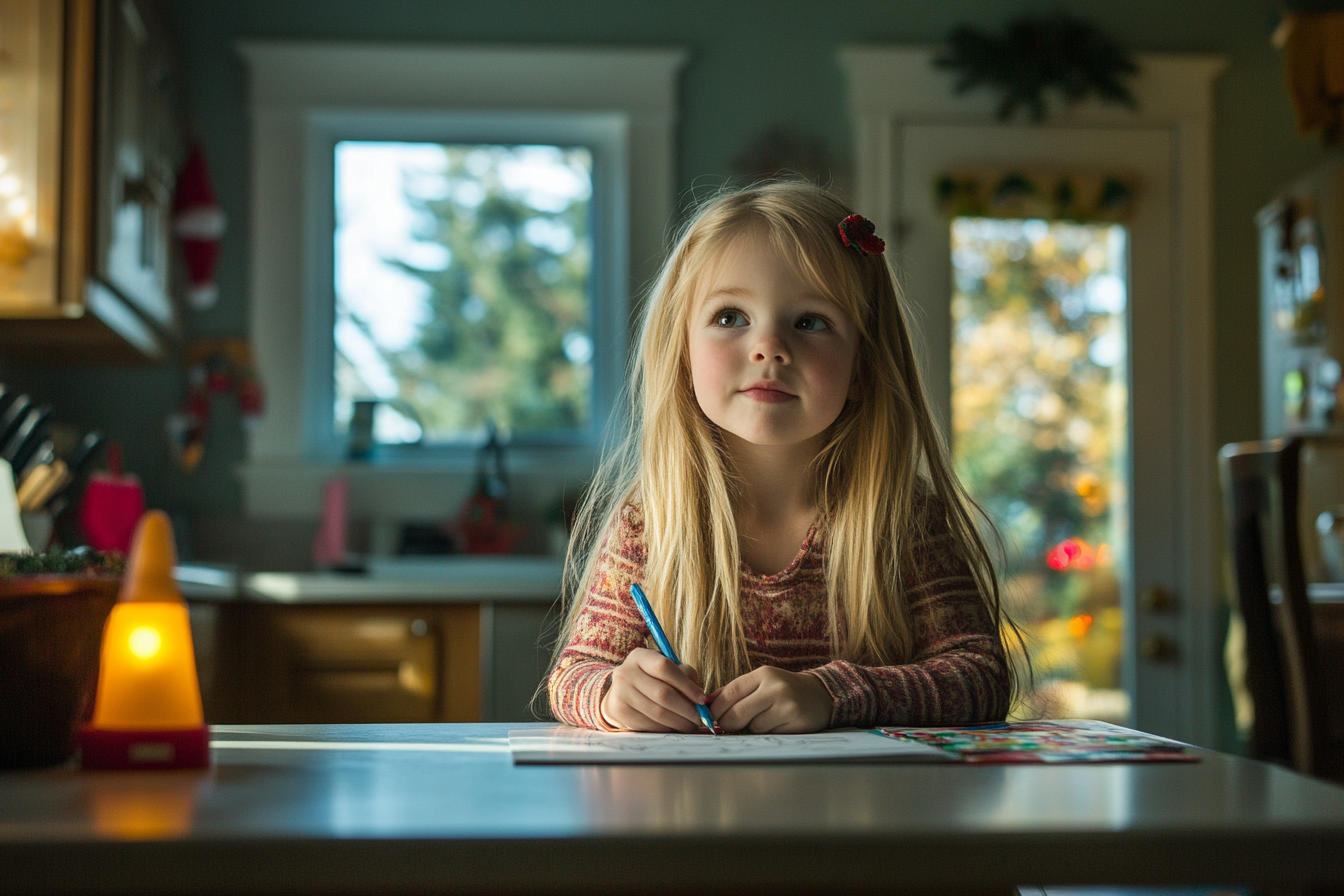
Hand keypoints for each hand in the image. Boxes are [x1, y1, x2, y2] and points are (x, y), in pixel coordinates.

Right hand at [600, 647, 710, 732]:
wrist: (622, 691)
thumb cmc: (653, 678)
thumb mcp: (667, 669)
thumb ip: (685, 677)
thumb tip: (700, 699)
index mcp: (640, 656)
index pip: (665, 667)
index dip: (686, 685)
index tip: (702, 699)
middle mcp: (625, 672)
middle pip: (662, 693)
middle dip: (686, 709)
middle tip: (700, 718)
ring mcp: (620, 692)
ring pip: (656, 712)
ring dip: (678, 722)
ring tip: (690, 725)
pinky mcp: (619, 711)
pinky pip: (648, 724)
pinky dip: (665, 728)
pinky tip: (673, 727)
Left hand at [709, 666, 833, 732]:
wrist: (820, 695)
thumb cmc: (783, 689)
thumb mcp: (760, 682)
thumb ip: (734, 691)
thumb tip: (706, 703)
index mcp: (763, 674)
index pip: (730, 692)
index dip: (715, 708)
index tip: (710, 717)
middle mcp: (775, 687)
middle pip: (738, 713)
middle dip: (727, 724)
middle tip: (727, 727)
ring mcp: (787, 705)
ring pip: (753, 727)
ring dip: (752, 728)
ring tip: (764, 720)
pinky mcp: (797, 722)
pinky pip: (770, 735)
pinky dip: (768, 734)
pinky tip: (777, 725)